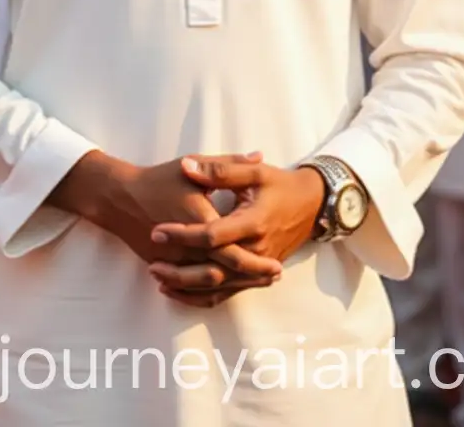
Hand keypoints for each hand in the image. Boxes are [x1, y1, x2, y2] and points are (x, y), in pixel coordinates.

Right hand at [50, 151, 282, 303]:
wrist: (120, 197)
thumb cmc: (159, 178)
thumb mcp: (192, 166)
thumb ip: (228, 164)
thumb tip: (259, 155)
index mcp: (198, 219)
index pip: (232, 251)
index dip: (256, 262)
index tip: (277, 266)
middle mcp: (187, 245)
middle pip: (225, 273)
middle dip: (252, 277)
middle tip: (274, 276)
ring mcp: (174, 260)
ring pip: (208, 285)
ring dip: (235, 286)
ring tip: (257, 282)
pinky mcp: (164, 266)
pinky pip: (189, 288)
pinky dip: (208, 292)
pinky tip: (224, 288)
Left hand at [147, 157, 323, 306]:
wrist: (313, 205)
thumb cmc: (281, 185)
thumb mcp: (254, 172)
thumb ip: (220, 170)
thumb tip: (187, 165)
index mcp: (253, 223)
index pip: (212, 235)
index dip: (183, 234)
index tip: (157, 229)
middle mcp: (256, 251)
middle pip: (212, 269)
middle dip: (179, 269)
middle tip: (151, 262)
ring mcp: (256, 267)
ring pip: (217, 287)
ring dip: (186, 286)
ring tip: (158, 276)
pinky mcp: (255, 275)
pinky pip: (226, 294)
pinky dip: (201, 296)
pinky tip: (178, 291)